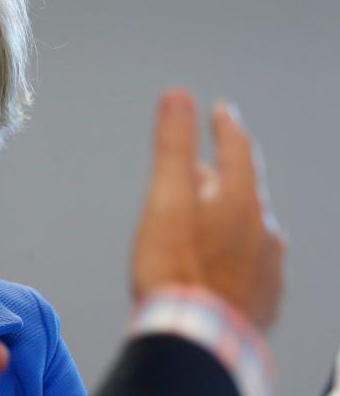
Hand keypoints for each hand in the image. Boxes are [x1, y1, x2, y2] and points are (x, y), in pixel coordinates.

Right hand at [132, 89, 284, 329]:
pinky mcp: (264, 299)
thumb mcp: (165, 197)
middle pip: (243, 190)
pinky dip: (235, 254)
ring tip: (204, 221)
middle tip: (197, 170)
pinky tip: (218, 265)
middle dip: (220, 177)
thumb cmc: (175, 269)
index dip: (226, 126)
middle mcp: (263, 228)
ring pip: (250, 228)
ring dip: (229, 218)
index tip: (222, 112)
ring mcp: (268, 266)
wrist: (198, 338)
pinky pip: (253, 264)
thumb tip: (178, 96)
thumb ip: (173, 146)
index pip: (238, 149)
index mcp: (240, 199)